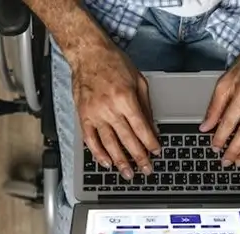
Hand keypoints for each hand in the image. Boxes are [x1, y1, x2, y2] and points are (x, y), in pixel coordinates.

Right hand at [69, 42, 159, 179]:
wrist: (88, 53)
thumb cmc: (113, 63)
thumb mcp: (139, 81)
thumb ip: (146, 107)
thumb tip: (152, 128)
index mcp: (125, 99)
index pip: (141, 128)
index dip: (150, 143)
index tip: (156, 152)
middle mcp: (109, 108)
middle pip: (127, 140)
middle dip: (139, 157)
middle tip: (146, 170)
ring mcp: (94, 113)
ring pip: (109, 144)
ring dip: (120, 161)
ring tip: (128, 173)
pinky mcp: (83, 115)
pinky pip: (90, 139)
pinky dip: (97, 153)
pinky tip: (106, 162)